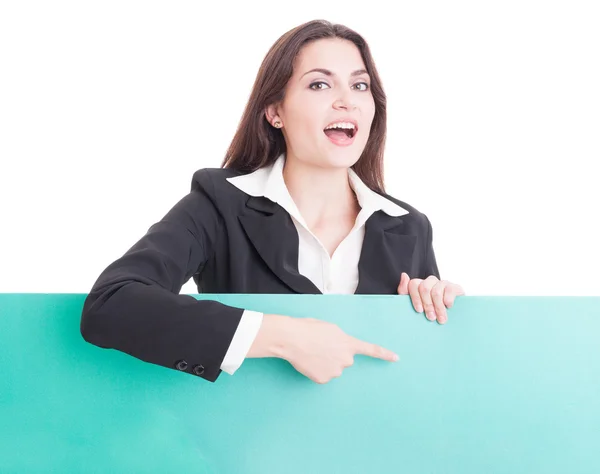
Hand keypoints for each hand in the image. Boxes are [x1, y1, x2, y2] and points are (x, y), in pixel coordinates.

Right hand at [248, 314, 398, 383]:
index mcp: (348, 343)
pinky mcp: (323, 379)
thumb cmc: (309, 328)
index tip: (396, 358)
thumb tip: (338, 348)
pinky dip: (316, 370)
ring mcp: (335, 371)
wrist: (292, 339)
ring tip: (312, 352)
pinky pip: (323, 375)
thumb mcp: (330, 328)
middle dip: (335, 355)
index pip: (371, 349)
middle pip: (345, 359)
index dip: (384, 354)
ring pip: (333, 368)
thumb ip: (340, 339)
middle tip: (320, 346)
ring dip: (325, 362)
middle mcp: (346, 359)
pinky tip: (308, 361)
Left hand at [397, 273, 464, 323]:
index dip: (416, 298)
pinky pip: (449, 290)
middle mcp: (431, 282)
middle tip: (431, 318)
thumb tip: (404, 275)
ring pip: (436, 291)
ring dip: (438, 307)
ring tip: (440, 319)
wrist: (451, 319)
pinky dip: (448, 300)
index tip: (419, 311)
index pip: (413, 284)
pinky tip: (448, 307)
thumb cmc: (429, 312)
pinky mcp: (455, 287)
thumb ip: (405, 291)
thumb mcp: (414, 305)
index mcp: (420, 285)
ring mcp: (443, 283)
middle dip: (427, 305)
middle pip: (424, 288)